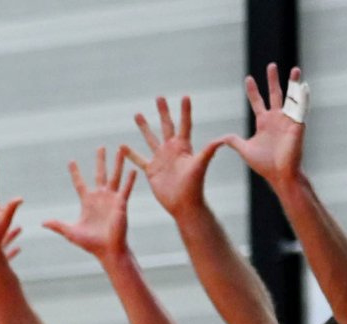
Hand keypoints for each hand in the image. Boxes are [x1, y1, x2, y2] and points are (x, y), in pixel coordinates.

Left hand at [41, 147, 134, 260]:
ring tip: (120, 148)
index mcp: (87, 202)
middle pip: (100, 174)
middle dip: (100, 160)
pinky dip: (129, 180)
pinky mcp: (121, 204)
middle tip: (100, 146)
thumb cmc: (90, 243)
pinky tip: (133, 169)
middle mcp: (100, 197)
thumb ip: (58, 225)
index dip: (75, 173)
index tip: (71, 161)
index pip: (80, 183)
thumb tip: (42, 222)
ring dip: (118, 163)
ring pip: (115, 176)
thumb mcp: (71, 232)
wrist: (107, 251)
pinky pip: (126, 189)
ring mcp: (112, 199)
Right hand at [124, 94, 221, 214]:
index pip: (184, 124)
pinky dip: (130, 154)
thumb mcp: (201, 165)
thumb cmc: (194, 185)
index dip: (185, 110)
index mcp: (183, 146)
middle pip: (167, 125)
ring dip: (144, 127)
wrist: (184, 203)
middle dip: (163, 111)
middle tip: (159, 97)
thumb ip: (210, 150)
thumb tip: (224, 139)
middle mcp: (172, 149)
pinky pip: (139, 159)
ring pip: (151, 138)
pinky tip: (122, 146)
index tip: (185, 96)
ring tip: (137, 114)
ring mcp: (161, 159)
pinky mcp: (152, 170)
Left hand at [222, 63, 306, 187]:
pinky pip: (301, 108)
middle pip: (275, 94)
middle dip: (272, 80)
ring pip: (291, 98)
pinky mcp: (297, 125)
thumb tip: (220, 138)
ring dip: (294, 84)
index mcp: (264, 122)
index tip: (248, 78)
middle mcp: (277, 118)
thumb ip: (234, 141)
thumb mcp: (244, 149)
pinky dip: (303, 98)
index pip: (257, 102)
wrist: (279, 174)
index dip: (253, 91)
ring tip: (295, 69)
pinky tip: (304, 86)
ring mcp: (288, 120)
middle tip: (271, 65)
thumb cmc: (264, 164)